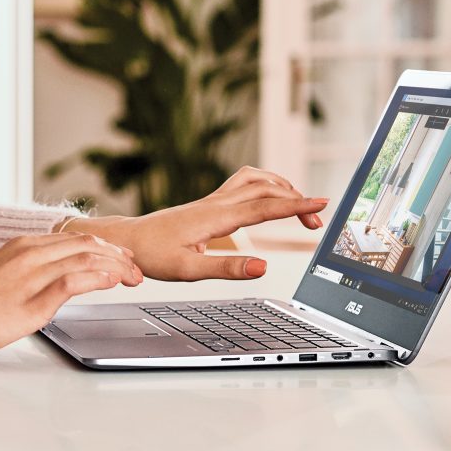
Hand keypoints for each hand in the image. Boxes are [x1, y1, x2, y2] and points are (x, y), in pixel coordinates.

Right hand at [0, 231, 143, 367]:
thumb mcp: (2, 280)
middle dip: (118, 256)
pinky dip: (99, 278)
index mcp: (22, 246)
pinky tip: (114, 282)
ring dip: (116, 266)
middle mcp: (28, 252)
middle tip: (138, 270)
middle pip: (86, 245)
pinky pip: (73, 281)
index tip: (123, 259)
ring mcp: (30, 274)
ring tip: (134, 277)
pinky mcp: (30, 299)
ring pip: (85, 258)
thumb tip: (55, 282)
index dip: (106, 248)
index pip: (75, 239)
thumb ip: (30, 276)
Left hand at [65, 166, 327, 282]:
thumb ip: (226, 268)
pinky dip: (266, 186)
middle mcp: (216, 203)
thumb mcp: (187, 270)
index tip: (322, 204)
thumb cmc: (153, 255)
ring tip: (300, 209)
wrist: (128, 240)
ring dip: (282, 188)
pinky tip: (271, 201)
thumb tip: (262, 266)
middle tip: (318, 221)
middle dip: (296, 199)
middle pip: (265, 189)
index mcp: (214, 218)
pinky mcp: (210, 203)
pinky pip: (244, 184)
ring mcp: (213, 200)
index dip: (295, 205)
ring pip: (255, 180)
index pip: (263, 206)